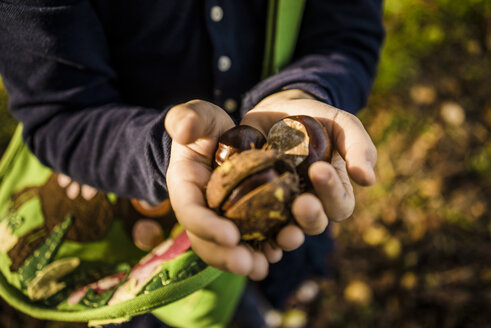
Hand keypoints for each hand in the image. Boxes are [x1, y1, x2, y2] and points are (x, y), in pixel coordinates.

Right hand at [165, 100, 278, 279]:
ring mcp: (221, 217)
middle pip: (206, 241)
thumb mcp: (197, 115)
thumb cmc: (206, 127)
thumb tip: (182, 130)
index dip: (206, 226)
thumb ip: (187, 117)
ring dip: (245, 260)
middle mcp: (201, 208)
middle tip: (248, 264)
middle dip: (225, 256)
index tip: (230, 236)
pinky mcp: (242, 218)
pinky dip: (262, 250)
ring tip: (264, 267)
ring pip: (227, 248)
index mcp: (185, 187)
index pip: (190, 211)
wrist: (220, 139)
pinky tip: (277, 253)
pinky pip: (249, 240)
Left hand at [241, 89, 376, 247]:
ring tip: (281, 227)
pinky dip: (256, 233)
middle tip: (302, 203)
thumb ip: (358, 147)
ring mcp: (281, 206)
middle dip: (310, 216)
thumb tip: (368, 180)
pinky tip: (252, 229)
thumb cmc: (316, 119)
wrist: (276, 111)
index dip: (332, 192)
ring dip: (287, 234)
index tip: (319, 170)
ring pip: (287, 231)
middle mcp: (309, 203)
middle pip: (315, 224)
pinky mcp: (254, 203)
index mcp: (333, 190)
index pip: (339, 204)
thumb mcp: (341, 124)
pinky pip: (256, 226)